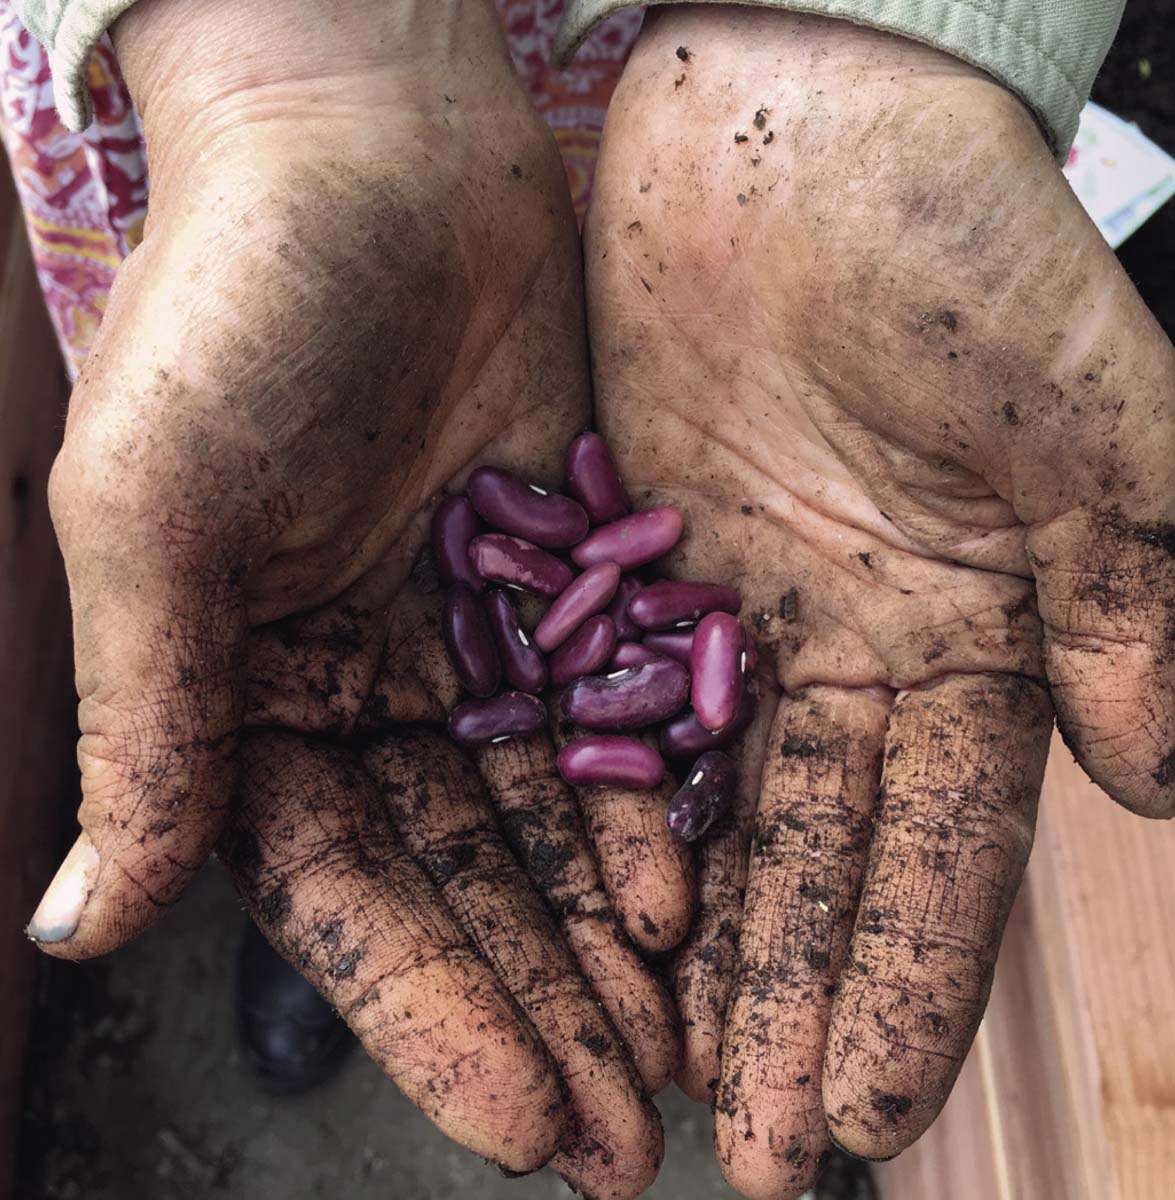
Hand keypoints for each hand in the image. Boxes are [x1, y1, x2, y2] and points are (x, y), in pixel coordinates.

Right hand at [29, 1, 688, 1192]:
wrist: (373, 148)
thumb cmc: (235, 304)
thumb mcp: (156, 511)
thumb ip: (142, 714)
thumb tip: (83, 921)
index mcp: (255, 696)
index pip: (347, 899)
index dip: (427, 1017)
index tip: (514, 1123)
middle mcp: (372, 687)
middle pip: (468, 888)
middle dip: (543, 1016)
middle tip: (623, 1143)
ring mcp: (482, 640)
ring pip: (558, 829)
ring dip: (615, 948)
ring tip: (682, 1060)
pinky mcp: (574, 578)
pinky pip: (627, 720)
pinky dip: (665, 813)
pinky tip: (709, 902)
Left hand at [587, 7, 1173, 1195]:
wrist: (786, 125)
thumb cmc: (951, 244)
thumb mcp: (1082, 413)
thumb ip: (1139, 587)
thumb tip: (1160, 774)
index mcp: (969, 627)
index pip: (939, 846)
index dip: (908, 979)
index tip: (873, 1115)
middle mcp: (848, 641)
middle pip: (819, 859)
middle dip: (795, 1005)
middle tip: (759, 1151)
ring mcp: (731, 611)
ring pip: (712, 812)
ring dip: (697, 945)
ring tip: (667, 1076)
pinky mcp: (630, 564)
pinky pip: (609, 718)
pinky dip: (605, 823)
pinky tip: (590, 922)